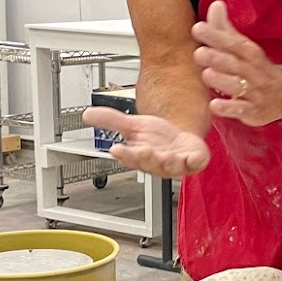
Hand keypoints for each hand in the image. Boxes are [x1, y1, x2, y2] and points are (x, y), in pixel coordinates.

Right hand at [81, 108, 210, 176]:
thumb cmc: (156, 137)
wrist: (180, 138)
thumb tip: (87, 114)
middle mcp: (156, 162)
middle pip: (149, 163)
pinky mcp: (194, 160)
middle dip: (145, 157)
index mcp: (139, 155)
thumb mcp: (133, 125)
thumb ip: (111, 120)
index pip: (128, 157)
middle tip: (142, 150)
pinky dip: (194, 161)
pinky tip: (192, 157)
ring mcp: (175, 163)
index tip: (116, 149)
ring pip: (170, 166)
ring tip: (166, 155)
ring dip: (168, 162)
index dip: (123, 154)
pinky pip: (195, 163)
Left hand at [192, 0, 281, 126]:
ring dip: (222, 80)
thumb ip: (226, 30)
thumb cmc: (256, 69)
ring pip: (237, 86)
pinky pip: (241, 110)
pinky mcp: (253, 111)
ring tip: (206, 74)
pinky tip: (214, 105)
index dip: (217, 36)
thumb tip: (215, 4)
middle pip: (234, 64)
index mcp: (250, 54)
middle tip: (199, 53)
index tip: (198, 28)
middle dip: (217, 58)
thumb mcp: (245, 49)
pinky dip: (228, 108)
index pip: (234, 43)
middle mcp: (253, 72)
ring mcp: (254, 92)